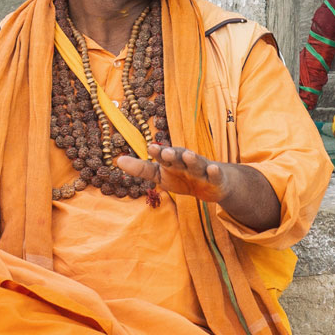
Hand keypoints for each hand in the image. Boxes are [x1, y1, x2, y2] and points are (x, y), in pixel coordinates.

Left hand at [115, 144, 229, 202]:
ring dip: (193, 159)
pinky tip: (213, 169)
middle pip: (179, 158)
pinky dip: (214, 171)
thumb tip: (118, 161)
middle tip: (166, 152)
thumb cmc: (182, 178)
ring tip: (188, 155)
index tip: (150, 148)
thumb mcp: (161, 175)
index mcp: (172, 161)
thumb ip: (141, 169)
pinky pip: (215, 174)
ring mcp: (201, 170)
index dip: (157, 153)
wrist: (211, 186)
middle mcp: (186, 162)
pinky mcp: (215, 178)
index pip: (163, 157)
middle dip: (173, 154)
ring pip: (197, 163)